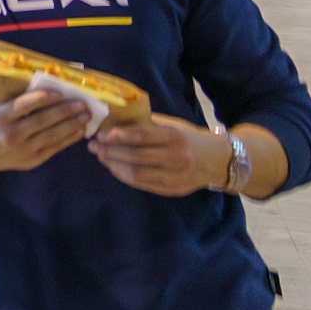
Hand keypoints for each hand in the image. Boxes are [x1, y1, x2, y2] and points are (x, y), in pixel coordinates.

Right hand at [0, 82, 94, 171]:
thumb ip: (18, 104)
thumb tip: (49, 93)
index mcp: (0, 117)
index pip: (24, 105)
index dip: (43, 98)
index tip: (60, 92)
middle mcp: (11, 134)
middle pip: (42, 120)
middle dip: (65, 111)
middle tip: (82, 104)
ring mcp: (23, 149)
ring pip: (52, 135)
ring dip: (72, 124)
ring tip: (86, 116)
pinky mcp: (32, 160)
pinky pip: (54, 147)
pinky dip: (68, 139)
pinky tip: (79, 131)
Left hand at [87, 116, 222, 196]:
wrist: (217, 161)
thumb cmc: (190, 138)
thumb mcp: (174, 126)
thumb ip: (149, 124)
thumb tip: (117, 119)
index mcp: (175, 137)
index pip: (142, 137)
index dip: (120, 136)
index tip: (101, 134)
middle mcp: (176, 158)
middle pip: (136, 157)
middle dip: (110, 151)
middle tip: (93, 146)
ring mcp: (174, 177)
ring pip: (137, 174)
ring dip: (114, 165)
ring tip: (100, 156)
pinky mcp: (171, 190)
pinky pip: (142, 184)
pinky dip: (125, 176)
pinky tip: (114, 168)